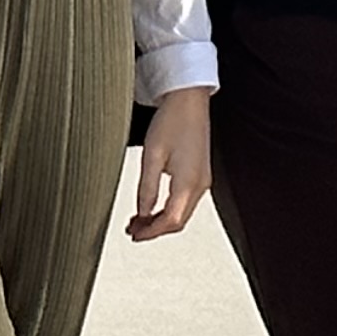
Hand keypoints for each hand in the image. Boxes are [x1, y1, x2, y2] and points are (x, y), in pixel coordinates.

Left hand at [129, 86, 212, 240]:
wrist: (189, 100)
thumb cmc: (172, 121)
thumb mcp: (152, 156)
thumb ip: (147, 189)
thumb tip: (143, 213)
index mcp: (188, 182)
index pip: (170, 220)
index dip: (151, 232)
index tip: (135, 235)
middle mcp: (200, 184)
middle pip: (178, 220)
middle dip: (155, 229)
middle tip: (133, 230)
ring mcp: (203, 179)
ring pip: (183, 212)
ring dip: (162, 220)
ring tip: (139, 220)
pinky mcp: (201, 173)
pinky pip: (186, 201)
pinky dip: (170, 208)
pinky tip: (155, 206)